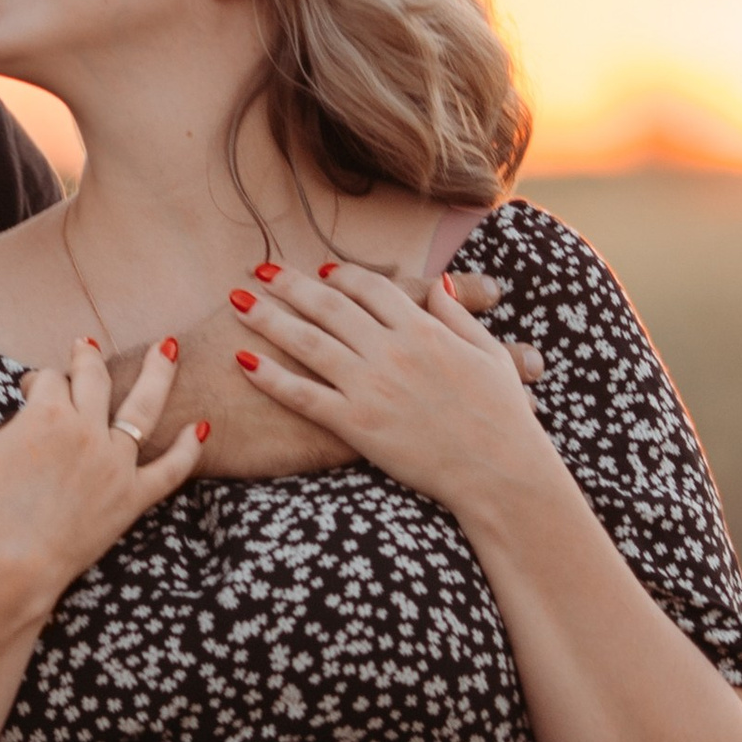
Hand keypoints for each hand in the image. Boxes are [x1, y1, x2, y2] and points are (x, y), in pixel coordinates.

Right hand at [0, 336, 204, 618]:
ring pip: (145, 407)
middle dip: (88, 358)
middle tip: (87, 346)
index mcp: (45, 414)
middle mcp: (86, 429)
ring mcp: (114, 463)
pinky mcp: (131, 498)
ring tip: (170, 348)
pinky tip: (202, 428)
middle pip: (94, 378)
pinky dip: (189, 449)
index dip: (33, 382)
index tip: (25, 391)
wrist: (7, 566)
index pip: (46, 380)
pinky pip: (171, 470)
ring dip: (159, 373)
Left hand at [227, 259, 552, 527]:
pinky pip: (304, 396)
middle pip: (330, 306)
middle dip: (292, 285)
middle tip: (261, 270)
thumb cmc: (503, 417)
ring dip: (268, 318)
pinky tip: (244, 360)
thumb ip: (458, 316)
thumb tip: (439, 285)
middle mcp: (392, 350)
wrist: (500, 471)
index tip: (322, 271)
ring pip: (307, 342)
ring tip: (238, 301)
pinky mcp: (356, 425)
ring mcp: (371, 386)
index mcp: (424, 330)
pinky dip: (271, 377)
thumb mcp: (489, 355)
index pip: (373, 288)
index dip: (343, 276)